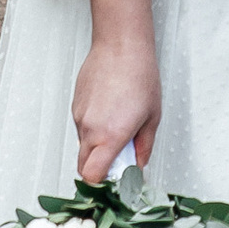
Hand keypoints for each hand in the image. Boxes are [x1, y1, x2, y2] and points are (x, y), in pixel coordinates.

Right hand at [75, 0, 160, 180]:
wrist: (121, 44)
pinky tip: (109, 108)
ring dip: (97, 144)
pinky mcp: (76, 103)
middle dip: (98, 167)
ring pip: (83, 144)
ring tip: (118, 123)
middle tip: (118, 156)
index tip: (115, 178)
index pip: (91, 176)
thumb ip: (143, 147)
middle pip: (83, 166)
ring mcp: (80, 115)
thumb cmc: (140, 76)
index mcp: (109, 136)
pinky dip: (93, 126)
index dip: (100, 183)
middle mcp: (90, 129)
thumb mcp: (152, 117)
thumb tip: (138, 165)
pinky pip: (82, 125)